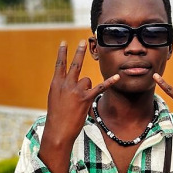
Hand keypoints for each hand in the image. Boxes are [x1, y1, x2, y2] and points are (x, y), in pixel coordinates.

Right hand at [39, 41, 118, 172]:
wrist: (58, 131)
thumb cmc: (56, 118)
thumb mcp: (55, 100)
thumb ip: (62, 88)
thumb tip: (74, 81)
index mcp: (56, 84)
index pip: (59, 64)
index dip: (62, 53)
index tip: (64, 43)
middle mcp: (65, 84)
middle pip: (74, 64)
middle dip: (79, 52)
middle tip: (83, 41)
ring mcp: (76, 90)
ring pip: (87, 80)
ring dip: (87, 88)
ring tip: (80, 101)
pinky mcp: (86, 98)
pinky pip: (100, 87)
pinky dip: (110, 82)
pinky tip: (118, 76)